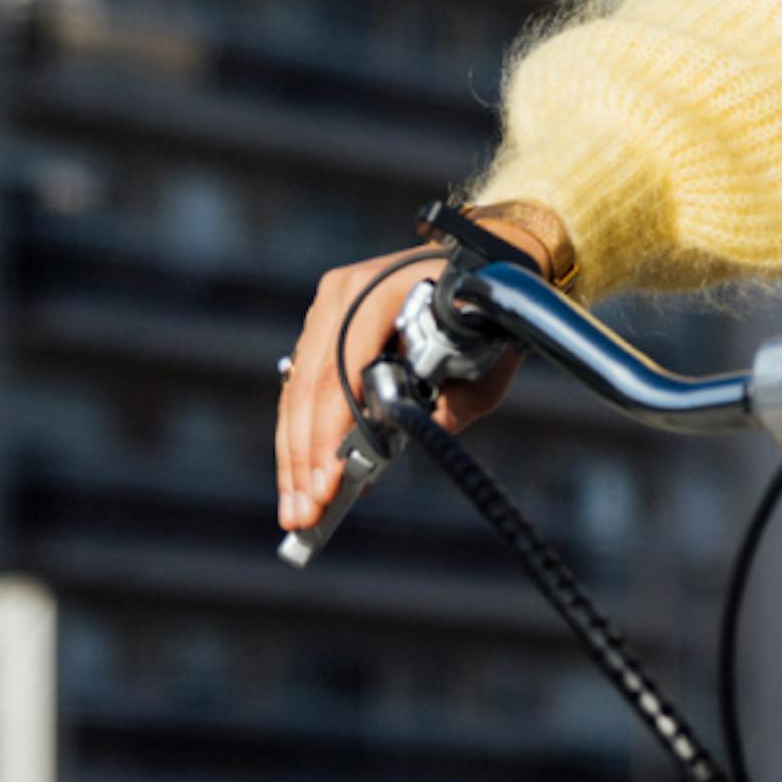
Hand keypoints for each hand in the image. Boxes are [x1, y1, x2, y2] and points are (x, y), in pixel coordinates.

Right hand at [271, 205, 567, 530]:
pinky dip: (299, 435)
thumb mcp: (483, 371)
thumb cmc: (488, 323)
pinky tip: (298, 478)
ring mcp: (328, 305)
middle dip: (303, 457)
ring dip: (293, 455)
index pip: (343, 366)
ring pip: (296, 391)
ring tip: (296, 509)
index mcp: (383, 290)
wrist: (484, 268)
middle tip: (303, 513)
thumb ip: (444, 412)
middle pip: (309, 385)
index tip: (328, 481)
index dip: (331, 429)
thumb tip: (380, 464)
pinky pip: (301, 386)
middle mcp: (345, 292)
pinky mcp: (323, 325)